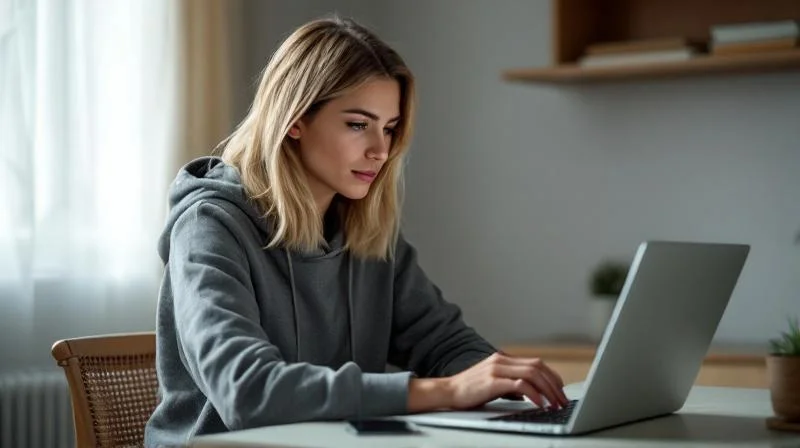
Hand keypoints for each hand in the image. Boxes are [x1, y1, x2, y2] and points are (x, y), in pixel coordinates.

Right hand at [444, 352, 568, 409]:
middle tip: (562, 400)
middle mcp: (501, 360)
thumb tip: (528, 394)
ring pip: (532, 374)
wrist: (448, 391)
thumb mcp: (493, 383)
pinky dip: (534, 394)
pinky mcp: (493, 381)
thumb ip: (510, 384)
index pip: (536, 363)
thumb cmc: (469, 390)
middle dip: (554, 384)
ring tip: (555, 403)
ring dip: (548, 390)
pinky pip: (520, 385)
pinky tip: (539, 404)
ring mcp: (497, 369)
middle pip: (538, 366)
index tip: (560, 390)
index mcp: (503, 359)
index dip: (552, 376)